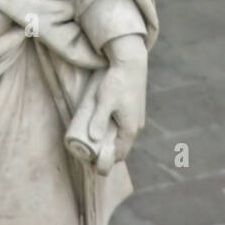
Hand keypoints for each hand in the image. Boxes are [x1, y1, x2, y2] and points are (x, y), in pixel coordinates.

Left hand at [88, 38, 146, 165]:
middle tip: (88, 153)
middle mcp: (136, 126)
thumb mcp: (104, 100)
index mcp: (130, 129)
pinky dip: (115, 133)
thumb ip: (98, 119)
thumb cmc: (117, 81)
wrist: (131, 62)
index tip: (90, 162)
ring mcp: (136, 118)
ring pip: (123, 137)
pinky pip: (124, 128)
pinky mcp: (134, 110)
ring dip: (110, 142)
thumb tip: (93, 138)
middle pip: (121, 148)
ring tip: (93, 141)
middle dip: (106, 153)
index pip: (119, 155)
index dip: (104, 162)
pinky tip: (104, 129)